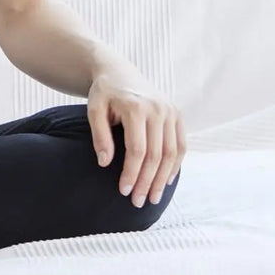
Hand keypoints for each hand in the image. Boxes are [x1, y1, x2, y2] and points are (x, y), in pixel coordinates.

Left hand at [86, 69, 185, 207]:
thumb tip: (105, 163)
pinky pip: (180, 144)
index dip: (131, 173)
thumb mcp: (94, 110)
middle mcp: (158, 108)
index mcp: (136, 107)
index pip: (137, 150)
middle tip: (139, 202)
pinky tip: (166, 180)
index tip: (124, 191)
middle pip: (156, 154)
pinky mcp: (177, 113)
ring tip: (153, 197)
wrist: (119, 71)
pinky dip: (175, 164)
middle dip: (148, 181)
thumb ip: (99, 136)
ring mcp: (171, 110)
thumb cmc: (104, 93)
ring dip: (163, 178)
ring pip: (171, 152)